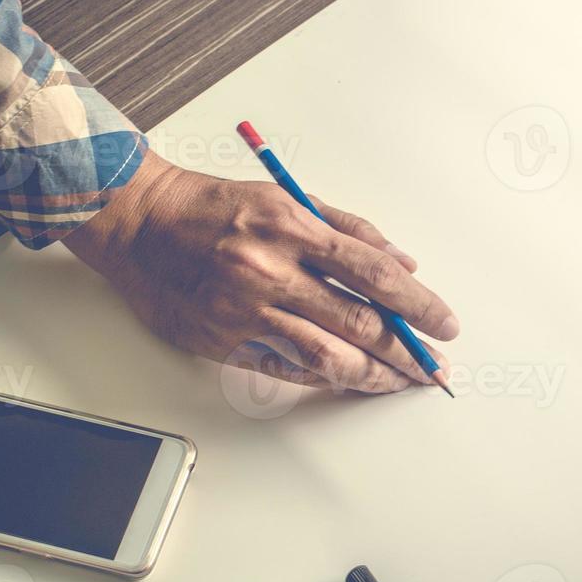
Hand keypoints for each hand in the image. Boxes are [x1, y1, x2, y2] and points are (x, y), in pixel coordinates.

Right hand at [61, 151, 458, 393]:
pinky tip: (349, 380)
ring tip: (399, 383)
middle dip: (407, 351)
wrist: (136, 222)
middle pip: (361, 323)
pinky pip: (286, 369)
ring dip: (374, 376)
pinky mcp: (223, 341)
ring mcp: (245, 312)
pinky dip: (323, 378)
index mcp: (293, 229)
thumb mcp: (287, 198)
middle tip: (432, 367)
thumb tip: (403, 264)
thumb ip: (349, 230)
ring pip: (328, 358)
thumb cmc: (212, 207)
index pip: (376, 274)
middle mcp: (271, 272)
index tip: (444, 324)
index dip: (418, 305)